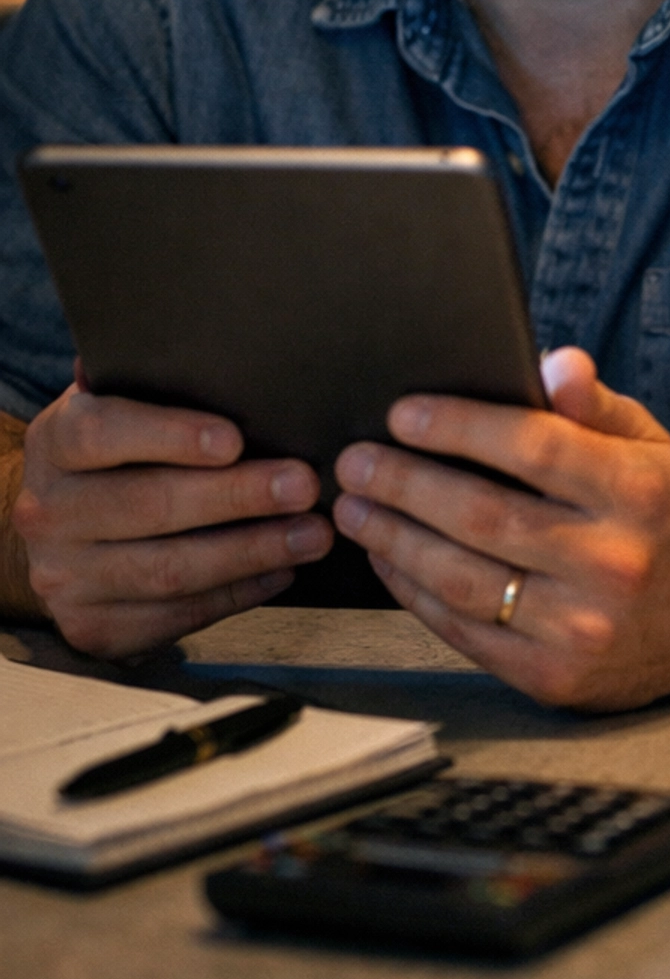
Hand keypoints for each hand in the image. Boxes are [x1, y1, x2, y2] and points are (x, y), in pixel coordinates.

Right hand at [13, 381, 331, 656]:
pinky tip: (281, 571)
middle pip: (149, 506)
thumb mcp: (120, 409)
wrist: (66, 534)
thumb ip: (153, 385)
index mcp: (56, 442)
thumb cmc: (118, 457)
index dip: (170, 436)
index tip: (234, 440)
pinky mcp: (93, 629)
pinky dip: (237, 594)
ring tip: (312, 534)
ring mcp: (65, 578)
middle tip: (303, 485)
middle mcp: (49, 512)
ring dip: (252, 553)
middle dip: (237, 497)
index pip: (104, 433)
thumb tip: (216, 348)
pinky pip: (176, 616)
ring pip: (169, 570)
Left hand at [330, 349, 669, 709]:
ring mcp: (586, 629)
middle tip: (353, 461)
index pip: (536, 447)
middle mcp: (618, 562)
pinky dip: (415, 592)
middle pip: (485, 516)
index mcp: (641, 492)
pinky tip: (389, 557)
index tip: (401, 414)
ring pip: (464, 578)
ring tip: (353, 507)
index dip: (460, 427)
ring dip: (394, 539)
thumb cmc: (660, 515)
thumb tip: (553, 363)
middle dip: (404, 484)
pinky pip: (465, 630)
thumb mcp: (645, 447)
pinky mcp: (556, 678)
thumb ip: (593, 403)